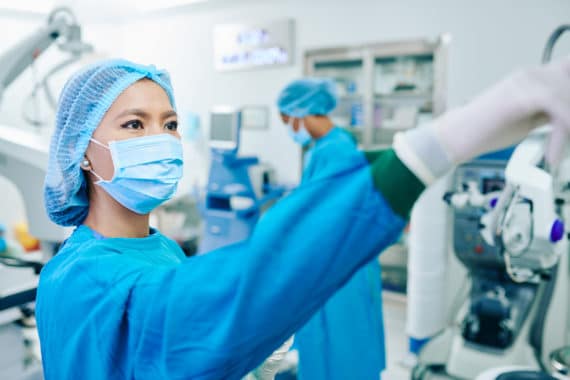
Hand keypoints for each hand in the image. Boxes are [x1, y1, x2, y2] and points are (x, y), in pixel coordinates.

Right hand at [434, 56, 569, 164]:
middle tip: (565, 134)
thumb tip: (567, 115)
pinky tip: (553, 151)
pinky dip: (562, 130)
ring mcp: (524, 82)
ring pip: (567, 94)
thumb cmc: (485, 131)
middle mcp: (529, 74)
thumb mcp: (527, 119)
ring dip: (567, 123)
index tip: (568, 117)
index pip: (567, 71)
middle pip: (569, 81)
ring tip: (558, 149)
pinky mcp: (520, 95)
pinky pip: (556, 107)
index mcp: (530, 77)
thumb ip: (548, 113)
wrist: (457, 136)